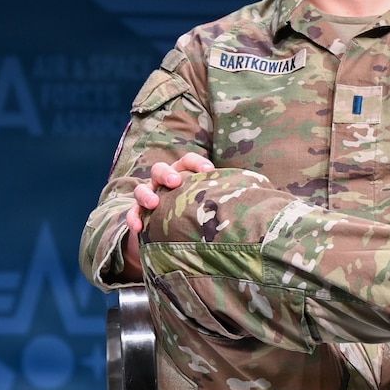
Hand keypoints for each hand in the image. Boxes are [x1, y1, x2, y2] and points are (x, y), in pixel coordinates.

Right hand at [120, 152, 214, 278]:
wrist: (174, 225)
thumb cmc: (197, 208)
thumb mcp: (209, 200)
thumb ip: (223, 196)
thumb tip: (257, 198)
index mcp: (182, 173)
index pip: (187, 161)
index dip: (197, 163)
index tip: (210, 170)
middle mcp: (164, 181)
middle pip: (160, 169)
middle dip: (167, 174)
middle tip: (175, 182)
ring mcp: (150, 195)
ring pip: (142, 188)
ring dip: (146, 194)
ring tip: (154, 204)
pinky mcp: (139, 211)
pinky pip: (132, 212)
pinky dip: (133, 218)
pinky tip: (138, 228)